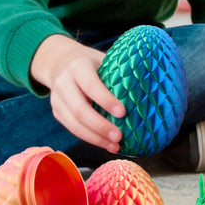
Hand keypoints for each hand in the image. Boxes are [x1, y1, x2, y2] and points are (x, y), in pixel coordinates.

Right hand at [30, 34, 124, 152]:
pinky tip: (106, 144)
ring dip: (95, 138)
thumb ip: (118, 71)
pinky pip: (73, 129)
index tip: (123, 112)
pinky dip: (90, 138)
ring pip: (74, 124)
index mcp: (78, 66)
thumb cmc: (91, 63)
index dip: (106, 100)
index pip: (91, 85)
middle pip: (79, 109)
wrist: (60, 62)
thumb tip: (148, 86)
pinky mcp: (57, 112)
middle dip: (100, 126)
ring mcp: (57, 99)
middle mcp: (63, 83)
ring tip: (114, 145)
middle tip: (119, 136)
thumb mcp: (102, 59)